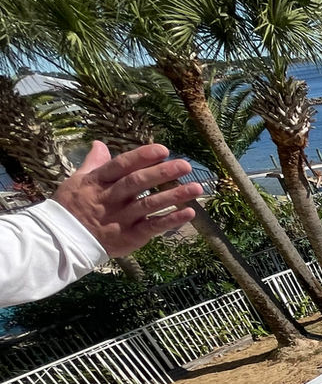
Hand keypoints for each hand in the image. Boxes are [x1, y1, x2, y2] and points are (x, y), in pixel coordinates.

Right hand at [51, 142, 202, 256]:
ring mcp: (121, 218)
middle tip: (185, 165)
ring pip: (149, 204)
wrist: (63, 240)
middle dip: (162, 173)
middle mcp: (111, 198)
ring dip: (174, 195)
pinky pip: (153, 227)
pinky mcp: (130, 236)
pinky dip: (171, 220)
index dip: (142, 157)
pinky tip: (189, 212)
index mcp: (98, 182)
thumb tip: (99, 143)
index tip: (163, 150)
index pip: (121, 165)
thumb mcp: (77, 181)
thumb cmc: (71, 207)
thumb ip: (93, 163)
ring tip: (197, 187)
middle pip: (137, 182)